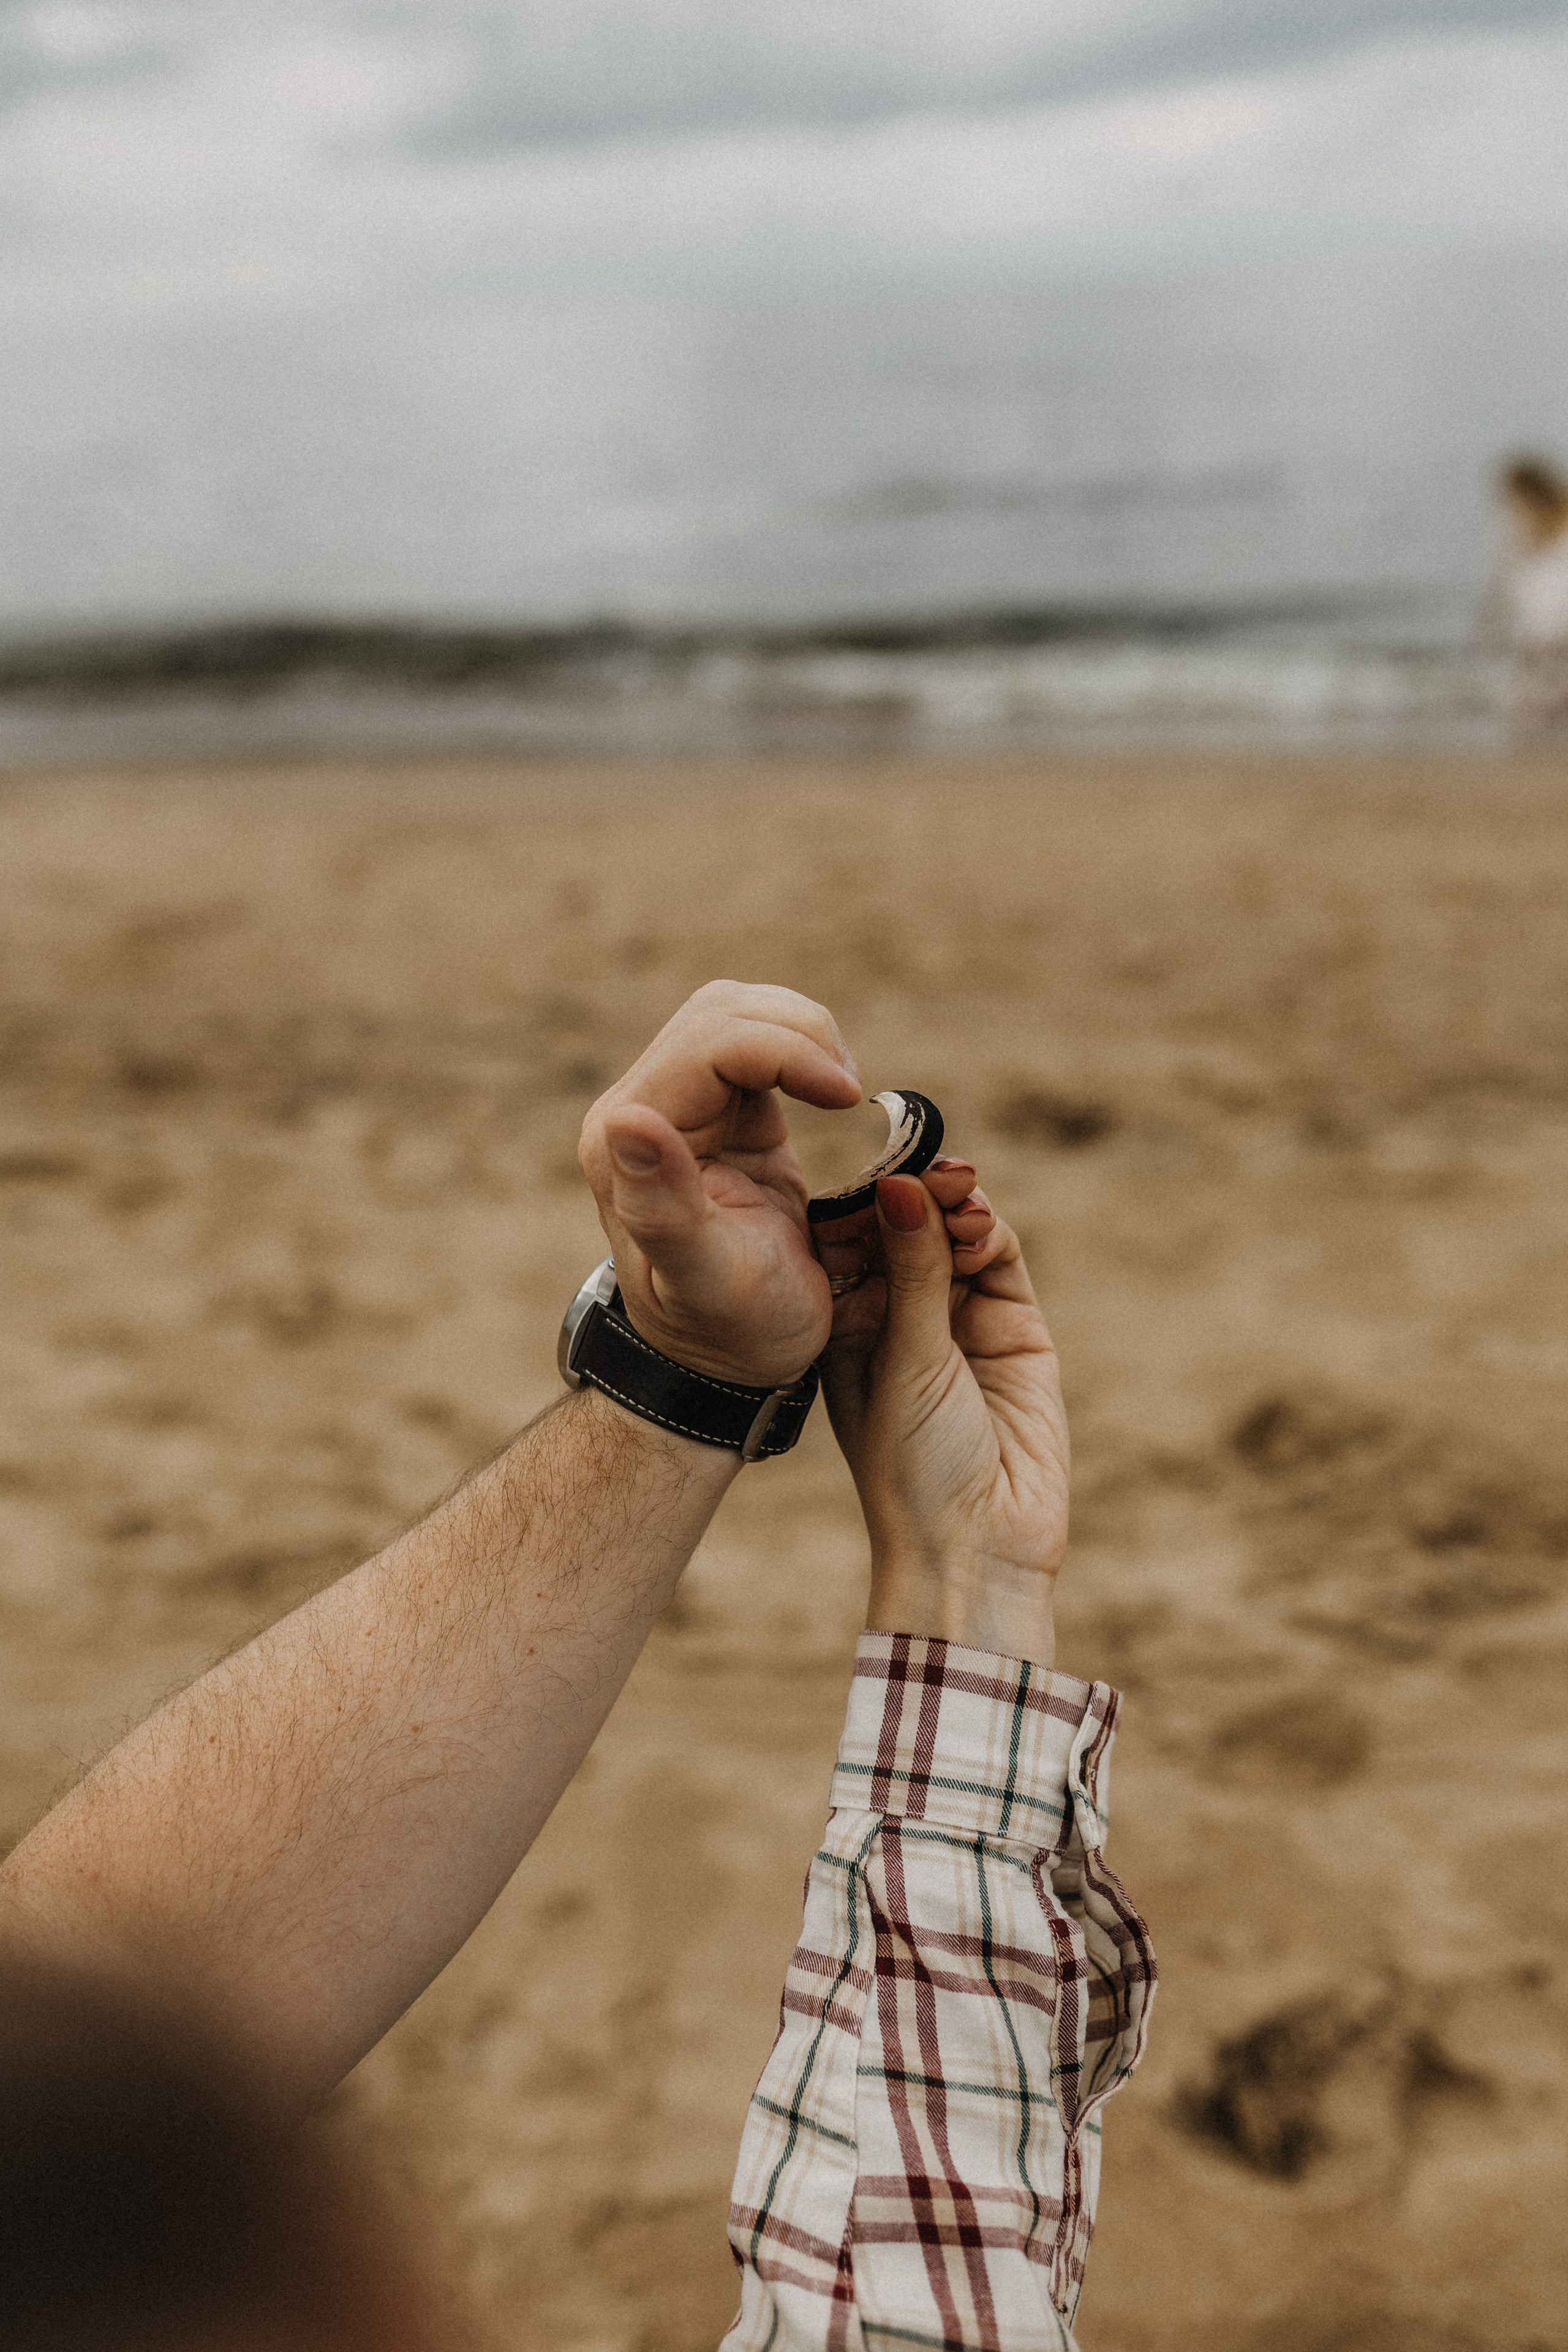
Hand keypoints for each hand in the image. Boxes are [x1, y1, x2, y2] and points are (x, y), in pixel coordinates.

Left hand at [578, 982, 860, 1385]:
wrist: (728, 1363)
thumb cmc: (728, 1333)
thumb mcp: (706, 1279)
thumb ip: (663, 1205)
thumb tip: (625, 1119)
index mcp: (625, 1139)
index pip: (712, 1043)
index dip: (789, 1049)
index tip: (849, 1096)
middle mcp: (639, 1112)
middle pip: (723, 1013)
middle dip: (799, 1033)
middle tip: (849, 1094)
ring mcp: (677, 1110)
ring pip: (740, 1017)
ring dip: (802, 1036)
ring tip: (844, 1094)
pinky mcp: (717, 1116)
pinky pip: (757, 1046)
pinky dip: (803, 1053)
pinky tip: (832, 1096)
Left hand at [817, 1162, 1068, 1666]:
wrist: (978, 1546)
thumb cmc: (911, 1466)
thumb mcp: (902, 1359)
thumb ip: (911, 1270)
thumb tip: (902, 1184)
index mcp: (847, 1325)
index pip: (853, 1240)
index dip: (864, 1196)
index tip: (868, 1157)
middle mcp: (900, 1316)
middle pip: (909, 1228)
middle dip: (916, 1190)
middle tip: (924, 1159)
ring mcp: (958, 1320)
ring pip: (957, 1237)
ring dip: (955, 1206)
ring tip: (955, 1186)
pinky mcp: (1013, 1329)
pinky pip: (1000, 1263)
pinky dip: (990, 1235)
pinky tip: (977, 1220)